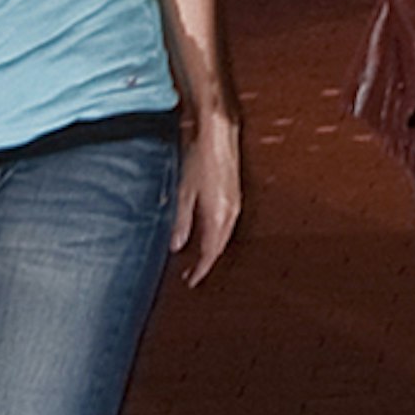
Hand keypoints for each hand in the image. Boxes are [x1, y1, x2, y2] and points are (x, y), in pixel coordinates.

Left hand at [173, 103, 242, 284]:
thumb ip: (182, 221)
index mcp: (218, 216)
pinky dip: (219, 235)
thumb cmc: (201, 159)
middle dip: (206, 262)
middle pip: (220, 247)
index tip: (191, 280)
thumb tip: (177, 245)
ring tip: (199, 257)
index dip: (200, 270)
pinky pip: (229, 224)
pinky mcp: (236, 195)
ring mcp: (236, 204)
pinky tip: (209, 234)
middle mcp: (231, 213)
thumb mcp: (184, 193)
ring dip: (213, 248)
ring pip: (225, 236)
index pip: (210, 253)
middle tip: (192, 273)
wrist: (219, 134)